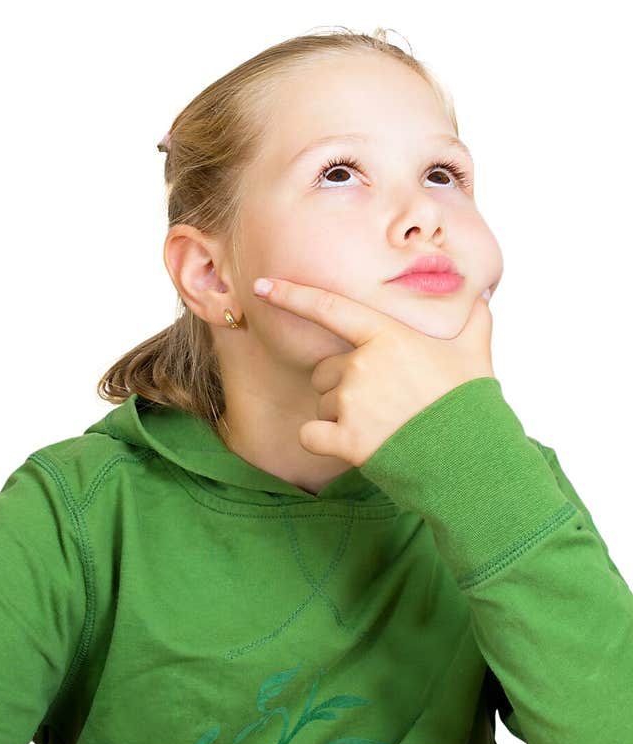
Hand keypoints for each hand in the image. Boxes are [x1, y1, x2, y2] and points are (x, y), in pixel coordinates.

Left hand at [253, 276, 495, 466]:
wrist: (469, 456)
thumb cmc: (469, 402)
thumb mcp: (476, 351)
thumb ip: (473, 319)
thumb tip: (481, 296)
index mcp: (387, 336)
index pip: (329, 307)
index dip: (291, 295)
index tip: (261, 286)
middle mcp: (362, 364)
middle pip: (325, 370)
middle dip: (342, 385)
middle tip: (383, 403)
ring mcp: (352, 403)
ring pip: (321, 403)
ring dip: (339, 415)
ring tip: (380, 425)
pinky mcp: (345, 439)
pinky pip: (310, 434)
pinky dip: (322, 441)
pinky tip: (351, 446)